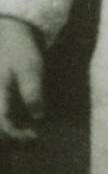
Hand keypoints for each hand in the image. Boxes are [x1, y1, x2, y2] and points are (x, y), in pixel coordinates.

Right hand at [0, 16, 44, 141]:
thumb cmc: (20, 51)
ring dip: (9, 132)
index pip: (2, 121)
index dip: (15, 135)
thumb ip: (33, 92)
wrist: (8, 35)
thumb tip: (38, 116)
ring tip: (27, 134)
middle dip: (11, 138)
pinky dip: (8, 123)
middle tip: (32, 138)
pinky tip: (21, 125)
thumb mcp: (31, 69)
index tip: (33, 137)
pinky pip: (1, 115)